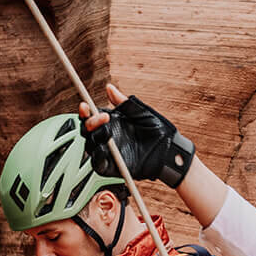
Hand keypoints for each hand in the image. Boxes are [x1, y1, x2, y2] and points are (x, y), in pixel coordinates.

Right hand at [77, 85, 195, 187]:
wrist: (169, 148)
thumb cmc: (157, 129)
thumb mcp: (140, 111)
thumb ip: (122, 101)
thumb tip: (109, 87)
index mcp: (110, 123)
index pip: (91, 117)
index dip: (85, 112)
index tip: (85, 105)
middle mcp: (107, 137)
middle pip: (87, 131)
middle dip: (91, 123)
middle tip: (103, 118)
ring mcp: (109, 152)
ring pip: (90, 147)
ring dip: (95, 138)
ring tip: (108, 132)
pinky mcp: (112, 168)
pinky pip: (98, 165)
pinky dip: (97, 158)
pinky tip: (102, 150)